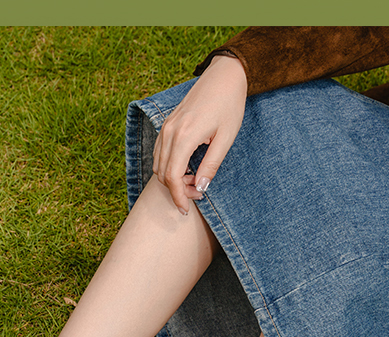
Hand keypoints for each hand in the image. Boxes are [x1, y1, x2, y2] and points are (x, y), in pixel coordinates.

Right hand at [152, 53, 247, 213]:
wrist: (224, 75)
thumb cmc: (229, 105)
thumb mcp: (225, 139)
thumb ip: (211, 165)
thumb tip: (200, 188)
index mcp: (184, 136)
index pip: (172, 177)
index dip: (178, 197)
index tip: (186, 209)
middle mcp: (170, 132)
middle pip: (162, 174)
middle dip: (177, 190)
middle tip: (197, 194)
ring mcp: (166, 127)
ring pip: (158, 164)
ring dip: (172, 179)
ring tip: (193, 180)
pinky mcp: (167, 124)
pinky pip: (159, 152)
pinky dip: (168, 166)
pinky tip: (186, 167)